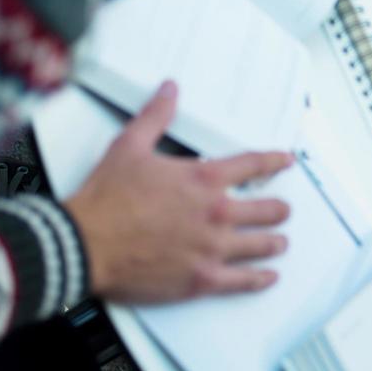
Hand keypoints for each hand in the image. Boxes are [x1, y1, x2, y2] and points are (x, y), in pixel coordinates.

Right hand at [64, 81, 292, 303]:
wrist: (85, 245)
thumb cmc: (105, 200)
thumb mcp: (129, 146)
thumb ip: (155, 116)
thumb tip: (169, 90)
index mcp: (204, 179)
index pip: (253, 165)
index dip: (274, 162)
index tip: (286, 162)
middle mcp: (217, 213)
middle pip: (267, 209)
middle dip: (278, 209)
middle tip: (283, 210)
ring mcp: (213, 248)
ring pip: (262, 244)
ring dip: (274, 242)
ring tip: (280, 242)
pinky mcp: (203, 278)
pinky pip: (243, 280)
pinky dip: (260, 279)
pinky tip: (267, 276)